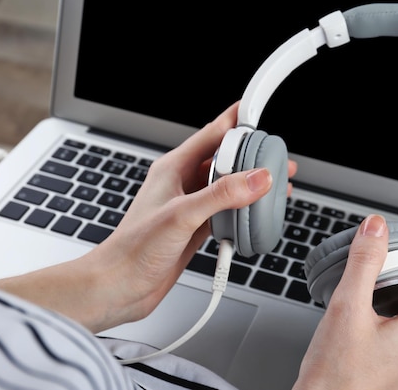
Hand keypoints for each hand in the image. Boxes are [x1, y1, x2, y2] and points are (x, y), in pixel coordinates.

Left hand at [0, 101, 296, 332]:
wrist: (121, 285)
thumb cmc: (134, 248)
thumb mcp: (182, 215)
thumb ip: (221, 195)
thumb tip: (257, 178)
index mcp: (174, 167)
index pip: (212, 134)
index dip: (236, 121)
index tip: (257, 111)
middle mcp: (182, 183)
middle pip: (225, 159)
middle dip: (252, 156)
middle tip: (277, 156)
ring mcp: (190, 206)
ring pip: (228, 186)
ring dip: (251, 186)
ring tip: (275, 186)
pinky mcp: (196, 227)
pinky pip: (226, 212)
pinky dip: (243, 212)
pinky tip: (255, 217)